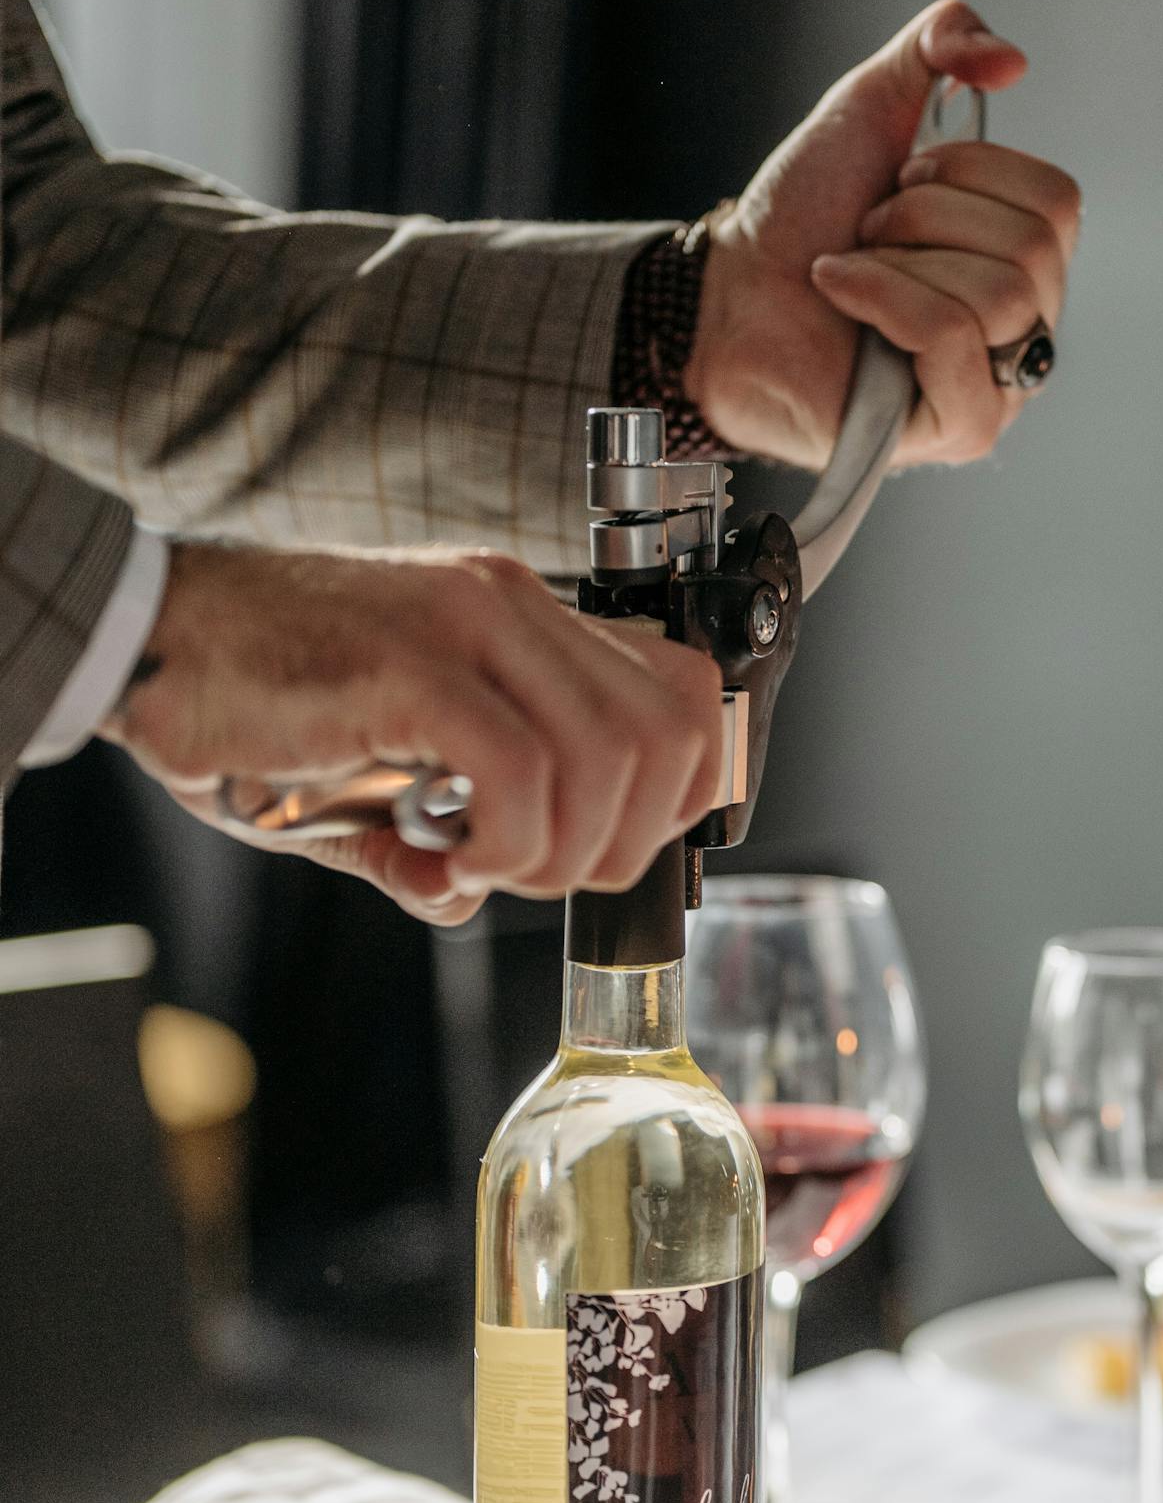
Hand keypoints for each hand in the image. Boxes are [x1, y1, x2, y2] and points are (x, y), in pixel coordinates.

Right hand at [103, 543, 725, 925]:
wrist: (140, 634)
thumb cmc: (248, 693)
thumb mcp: (371, 764)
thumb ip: (433, 832)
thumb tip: (461, 898)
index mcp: (520, 614)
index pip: (681, 692)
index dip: (667, 798)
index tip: (593, 849)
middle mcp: (510, 604)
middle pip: (667, 736)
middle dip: (620, 844)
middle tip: (527, 874)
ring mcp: (466, 623)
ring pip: (611, 758)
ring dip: (561, 853)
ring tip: (479, 870)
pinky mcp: (411, 668)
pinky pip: (523, 774)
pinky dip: (508, 846)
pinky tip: (446, 861)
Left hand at [683, 0, 1080, 468]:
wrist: (729, 288)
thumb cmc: (805, 215)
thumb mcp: (873, 101)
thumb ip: (942, 41)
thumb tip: (1011, 62)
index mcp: (1029, 257)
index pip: (1056, 201)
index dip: (969, 171)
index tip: (899, 181)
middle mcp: (1029, 325)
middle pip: (1032, 247)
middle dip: (927, 216)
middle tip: (869, 229)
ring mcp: (1000, 386)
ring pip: (1001, 295)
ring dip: (900, 260)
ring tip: (851, 268)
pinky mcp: (961, 429)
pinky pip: (954, 341)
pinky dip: (886, 299)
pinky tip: (840, 295)